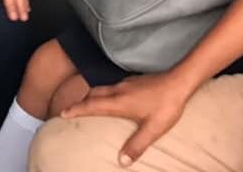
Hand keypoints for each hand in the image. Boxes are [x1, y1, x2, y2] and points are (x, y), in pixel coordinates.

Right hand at [61, 72, 193, 166]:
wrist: (180, 81)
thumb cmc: (166, 105)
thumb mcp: (153, 129)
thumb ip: (137, 145)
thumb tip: (121, 161)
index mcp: (119, 102)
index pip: (92, 105)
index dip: (76, 108)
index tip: (62, 112)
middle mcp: (119, 90)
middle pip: (94, 93)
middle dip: (81, 101)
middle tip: (72, 110)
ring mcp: (127, 84)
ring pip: (103, 88)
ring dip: (93, 96)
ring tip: (89, 105)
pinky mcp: (135, 81)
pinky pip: (113, 86)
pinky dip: (105, 93)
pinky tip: (113, 99)